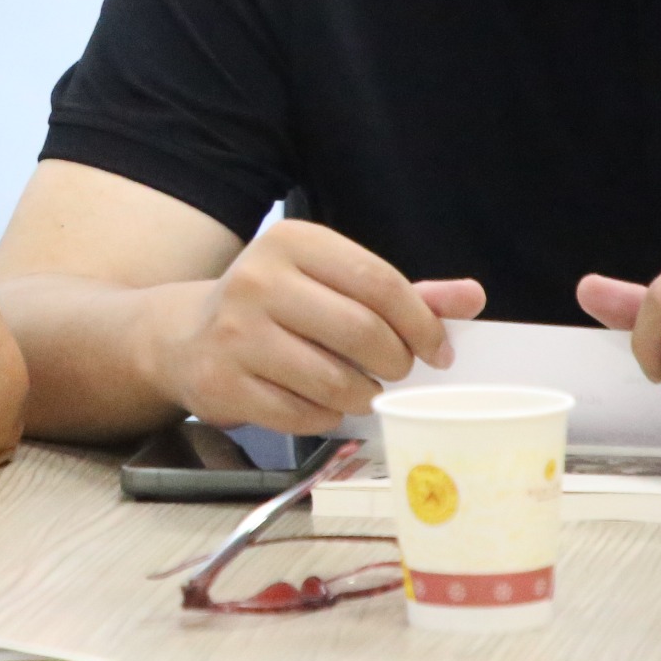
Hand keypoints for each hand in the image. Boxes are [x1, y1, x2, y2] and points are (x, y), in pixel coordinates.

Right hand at [147, 219, 484, 434]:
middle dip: (396, 363)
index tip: (437, 350)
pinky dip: (325, 417)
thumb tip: (472, 297)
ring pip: (335, 380)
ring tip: (359, 388)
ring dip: (363, 395)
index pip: (379, 283)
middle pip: (362, 331)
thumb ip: (403, 292)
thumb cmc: (278, 307)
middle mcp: (259, 280)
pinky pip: (302, 415)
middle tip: (397, 371)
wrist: (188, 335)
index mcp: (294, 243)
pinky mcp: (222, 382)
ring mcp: (236, 333)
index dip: (421, 324)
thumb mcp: (334, 283)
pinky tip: (317, 402)